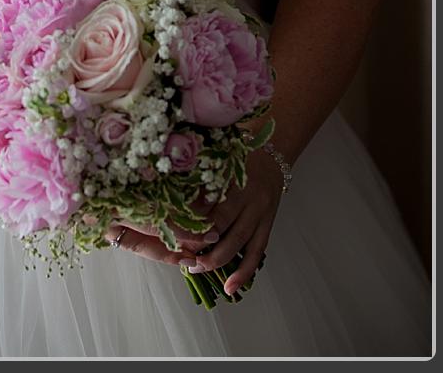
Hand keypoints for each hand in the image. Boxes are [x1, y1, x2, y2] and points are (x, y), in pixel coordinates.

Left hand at [185, 147, 284, 296]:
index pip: (209, 207)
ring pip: (239, 244)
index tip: (172, 235)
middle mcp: (249, 199)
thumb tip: (169, 201)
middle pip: (223, 229)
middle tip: (180, 255)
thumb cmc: (238, 156)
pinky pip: (257, 253)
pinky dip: (244, 272)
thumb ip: (198, 179)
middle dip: (201, 246)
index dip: (192, 226)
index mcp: (234, 180)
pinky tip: (230, 287)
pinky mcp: (267, 225)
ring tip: (197, 271)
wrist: (273, 154)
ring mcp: (260, 214)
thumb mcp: (217, 161)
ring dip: (217, 262)